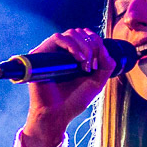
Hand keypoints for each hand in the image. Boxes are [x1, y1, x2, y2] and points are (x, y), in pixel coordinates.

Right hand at [17, 28, 116, 146]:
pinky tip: (78, 58)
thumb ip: (105, 66)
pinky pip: (57, 38)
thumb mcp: (96, 83)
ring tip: (85, 63)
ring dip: (83, 45)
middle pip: (80, 32)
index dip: (97, 44)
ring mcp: (52, 52)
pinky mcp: (41, 54)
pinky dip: (71, 45)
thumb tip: (105, 48)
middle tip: (92, 64)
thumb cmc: (73, 101)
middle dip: (92, 45)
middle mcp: (62, 52)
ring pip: (70, 33)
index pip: (87, 38)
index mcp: (75, 57)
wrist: (56, 114)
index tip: (99, 63)